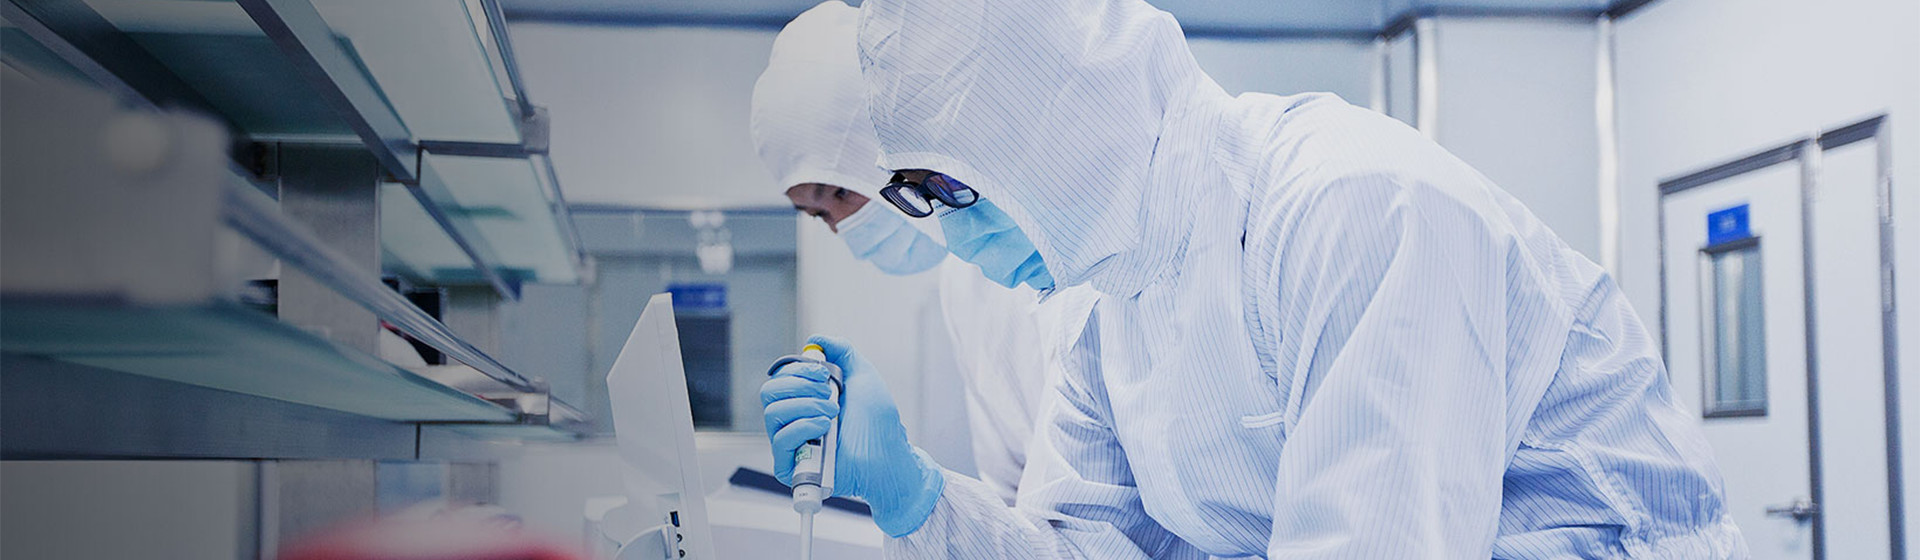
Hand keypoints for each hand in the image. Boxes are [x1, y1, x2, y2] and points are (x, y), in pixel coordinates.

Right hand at [761, 335, 944, 536]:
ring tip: (832, 414)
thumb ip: (841, 352)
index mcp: (807, 399)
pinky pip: (780, 440)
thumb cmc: (879, 424)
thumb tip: (816, 339)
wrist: (888, 456)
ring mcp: (792, 443)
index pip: (780, 377)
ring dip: (806, 406)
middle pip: (769, 392)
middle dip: (799, 385)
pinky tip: (825, 429)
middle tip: (828, 394)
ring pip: (772, 413)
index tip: (823, 373)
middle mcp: (795, 420)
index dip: (798, 369)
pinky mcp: (791, 467)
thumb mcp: (863, 376)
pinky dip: (803, 427)